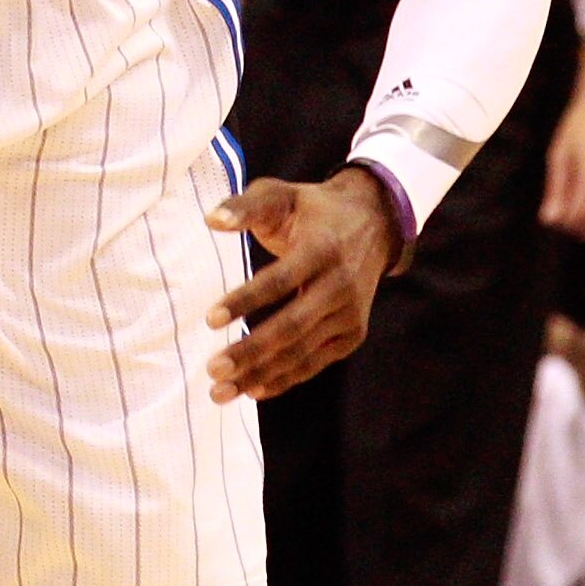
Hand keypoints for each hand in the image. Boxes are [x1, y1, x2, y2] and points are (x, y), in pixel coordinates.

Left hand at [206, 169, 395, 403]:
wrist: (373, 224)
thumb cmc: (312, 210)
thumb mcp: (281, 194)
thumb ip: (245, 206)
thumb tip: (212, 220)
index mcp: (322, 249)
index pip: (280, 280)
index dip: (246, 300)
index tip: (210, 319)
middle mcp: (341, 286)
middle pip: (292, 325)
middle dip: (251, 350)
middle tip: (213, 368)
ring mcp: (350, 314)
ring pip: (302, 351)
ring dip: (261, 374)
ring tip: (221, 390)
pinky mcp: (353, 334)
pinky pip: (316, 362)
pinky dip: (285, 379)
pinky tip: (253, 390)